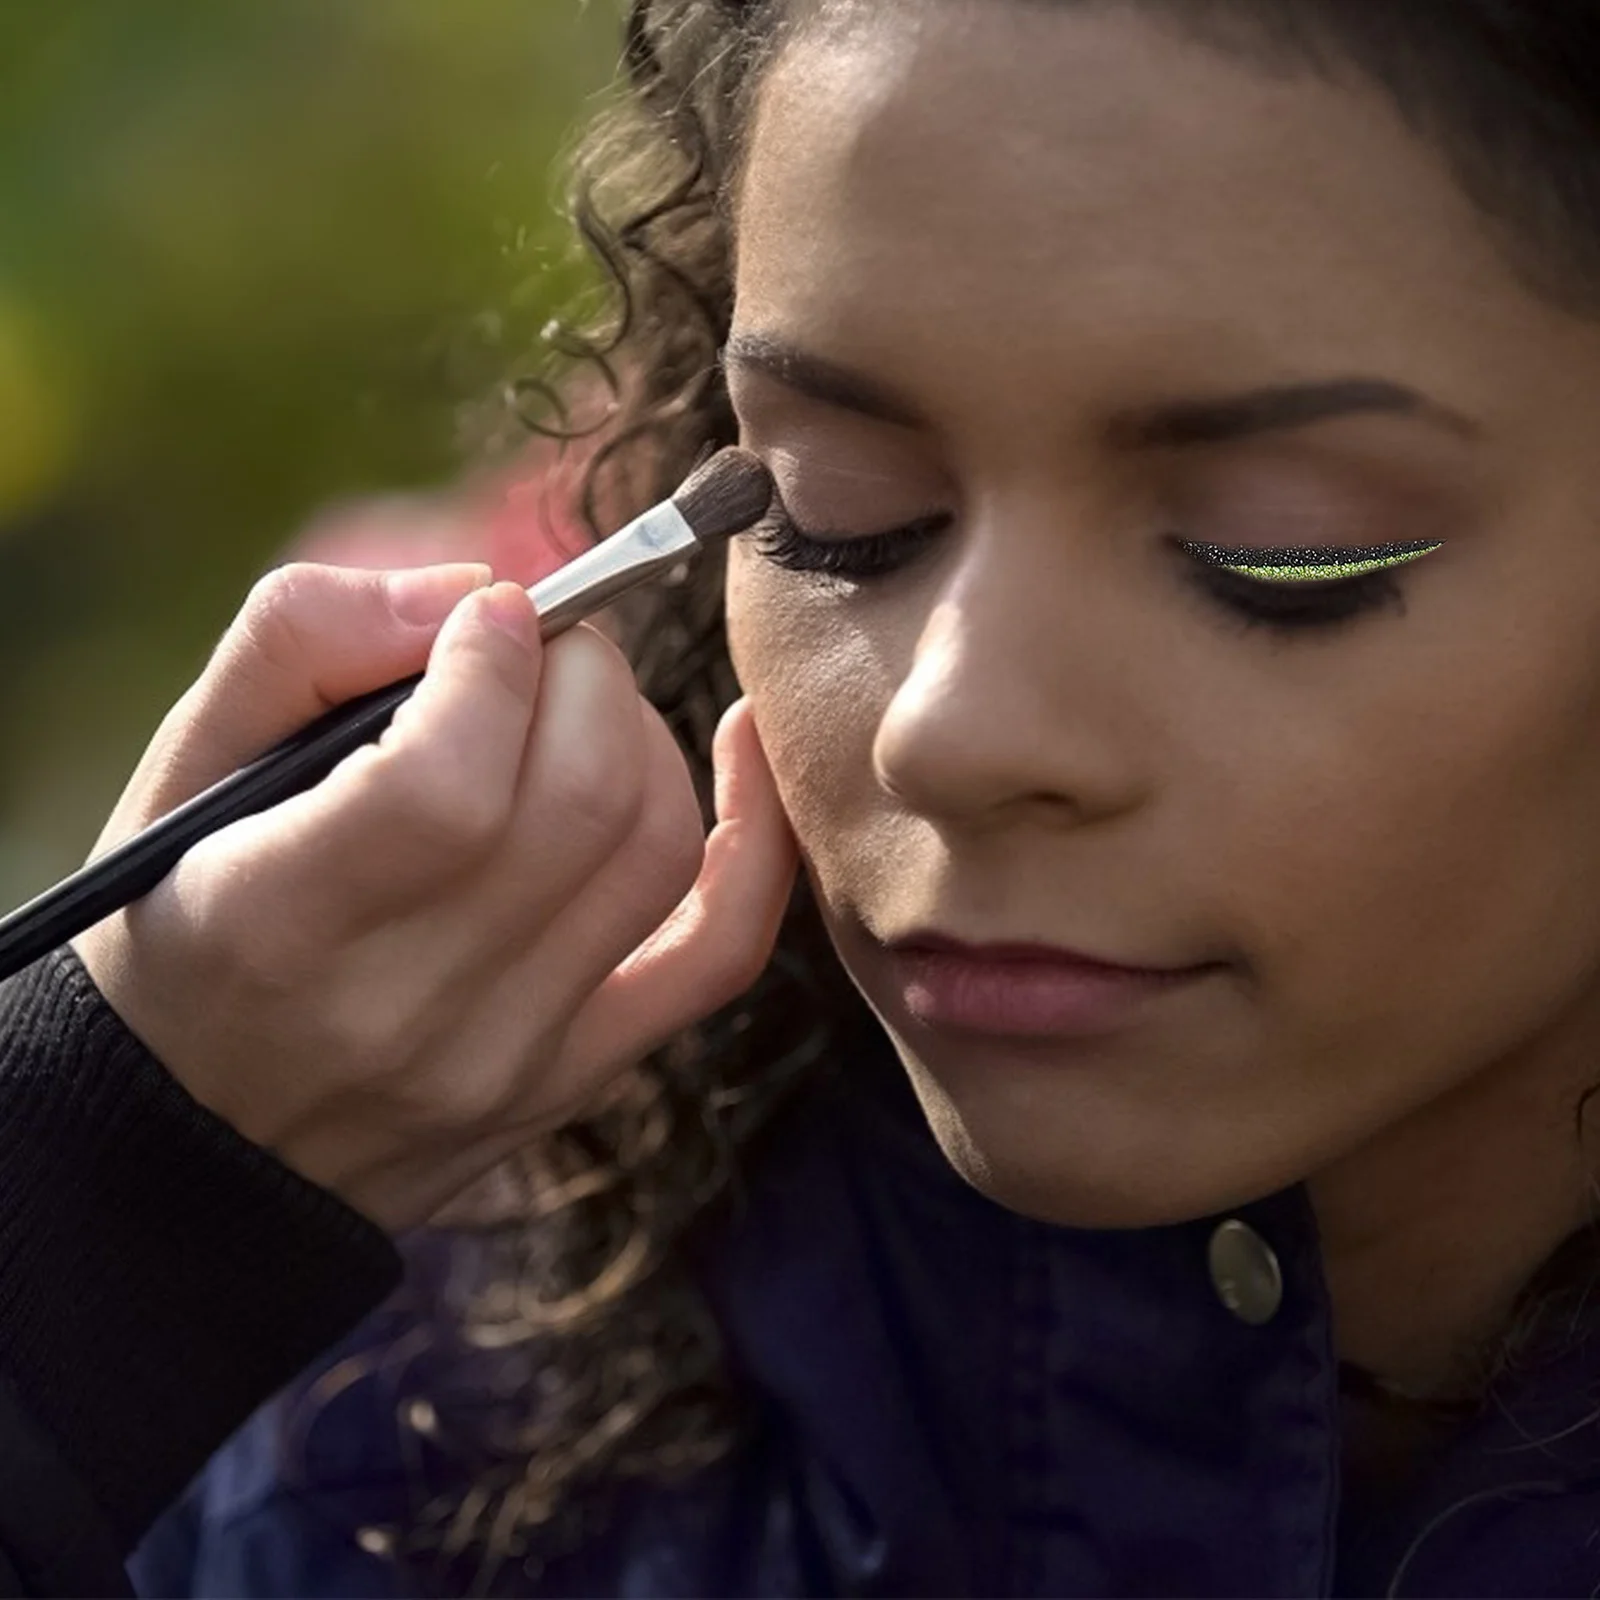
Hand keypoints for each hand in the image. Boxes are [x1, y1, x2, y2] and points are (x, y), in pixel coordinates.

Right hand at [71, 561, 798, 1231]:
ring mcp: (509, 1057)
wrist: (197, 1142)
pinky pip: (720, 951)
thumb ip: (301, 645)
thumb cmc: (180, 925)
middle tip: (538, 647)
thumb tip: (470, 590)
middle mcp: (406, 1007)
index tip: (484, 616)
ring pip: (654, 850)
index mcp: (278, 921)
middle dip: (583, 674)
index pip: (448, 778)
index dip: (491, 661)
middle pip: (581, 799)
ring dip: (643, 735)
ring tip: (579, 709)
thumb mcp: (180, 774)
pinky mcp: (576, 1075)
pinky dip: (754, 837)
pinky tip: (741, 741)